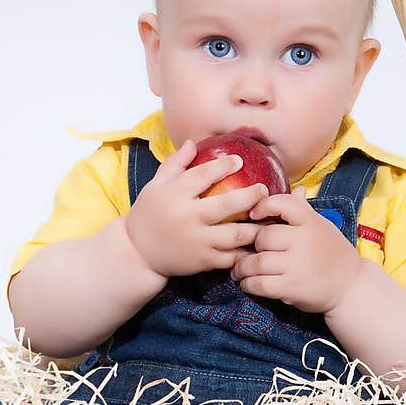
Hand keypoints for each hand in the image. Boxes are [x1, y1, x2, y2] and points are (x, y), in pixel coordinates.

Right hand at [124, 139, 266, 278]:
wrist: (137, 253)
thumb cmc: (148, 215)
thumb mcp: (155, 186)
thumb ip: (175, 164)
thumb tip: (192, 143)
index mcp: (175, 195)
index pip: (202, 175)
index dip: (223, 166)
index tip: (238, 160)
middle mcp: (187, 218)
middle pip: (226, 206)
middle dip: (250, 196)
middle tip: (264, 190)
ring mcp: (197, 242)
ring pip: (234, 235)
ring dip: (255, 227)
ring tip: (268, 218)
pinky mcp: (203, 261)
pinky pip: (231, 257)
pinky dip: (246, 250)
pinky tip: (257, 243)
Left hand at [231, 186, 364, 313]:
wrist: (352, 287)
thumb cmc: (334, 254)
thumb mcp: (323, 228)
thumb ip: (304, 211)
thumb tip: (296, 190)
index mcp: (311, 222)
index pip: (282, 204)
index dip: (263, 206)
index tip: (253, 214)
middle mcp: (304, 241)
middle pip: (262, 237)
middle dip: (250, 245)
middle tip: (244, 251)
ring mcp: (297, 265)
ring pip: (255, 262)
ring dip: (241, 268)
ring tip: (239, 270)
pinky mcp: (292, 288)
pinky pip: (259, 284)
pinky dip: (248, 284)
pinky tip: (249, 283)